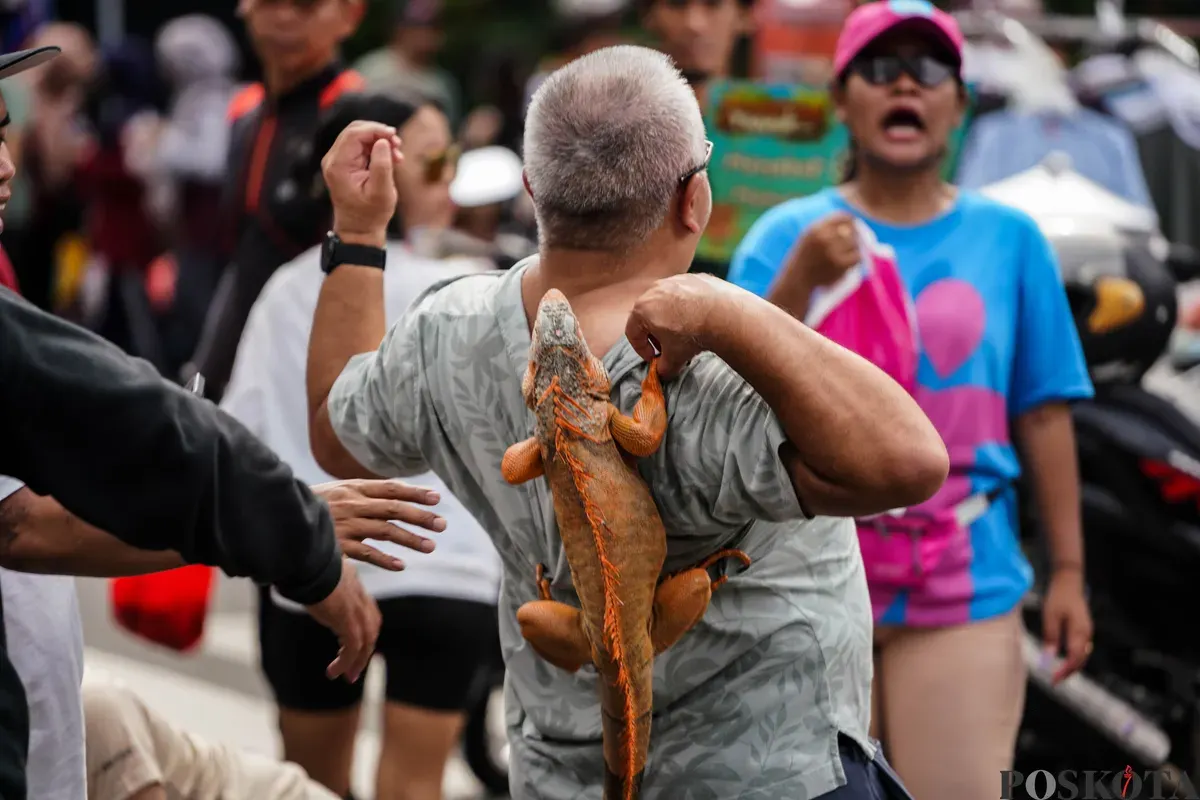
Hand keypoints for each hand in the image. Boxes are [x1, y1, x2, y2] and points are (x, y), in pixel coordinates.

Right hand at [305, 559, 380, 681]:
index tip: (358, 645)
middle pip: (371, 630)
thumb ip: (324, 583)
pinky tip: (333, 671)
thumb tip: (309, 584)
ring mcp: (357, 612)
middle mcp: (361, 601)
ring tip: (347, 676)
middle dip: (365, 651)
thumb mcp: (322, 575)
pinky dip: (345, 662)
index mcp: (356, 588)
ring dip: (356, 662)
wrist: (312, 564)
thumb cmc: (310, 566)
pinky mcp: (349, 622)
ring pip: (365, 643)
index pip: (370, 613)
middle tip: (355, 669)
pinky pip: (352, 648)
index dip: (366, 631)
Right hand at [311, 478, 444, 569]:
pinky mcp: (337, 545)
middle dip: (420, 516)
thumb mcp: (336, 491)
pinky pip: (365, 553)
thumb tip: (394, 494)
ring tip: (430, 546)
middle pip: (393, 508)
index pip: (390, 488)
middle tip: (442, 524)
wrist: (279, 517)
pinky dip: (384, 559)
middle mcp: (352, 504)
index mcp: (353, 488)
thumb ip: (362, 494)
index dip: (414, 492)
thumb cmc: (311, 505)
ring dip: (409, 539)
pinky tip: (401, 566)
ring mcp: (345, 525)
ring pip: (384, 530)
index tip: (436, 497)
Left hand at [321, 120, 403, 246]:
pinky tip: (391, 159)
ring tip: (397, 156)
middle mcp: (334, 160)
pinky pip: (361, 147)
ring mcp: (338, 161)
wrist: (359, 229)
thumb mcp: (381, 192)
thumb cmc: (370, 215)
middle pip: (355, 131)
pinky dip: (377, 149)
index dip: (376, 130)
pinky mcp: (345, 164)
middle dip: (379, 134)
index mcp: (338, 166)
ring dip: (380, 142)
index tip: (394, 137)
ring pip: (359, 137)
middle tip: (398, 145)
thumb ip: (382, 165)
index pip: (354, 134)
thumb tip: (383, 142)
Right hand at [625, 273, 744, 378]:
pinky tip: (699, 318)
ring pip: (666, 303)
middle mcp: (654, 290)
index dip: (642, 350)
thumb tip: (663, 373)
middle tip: (668, 347)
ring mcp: (674, 281)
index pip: (632, 333)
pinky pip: (685, 294)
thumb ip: (664, 368)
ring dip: (671, 319)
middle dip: (656, 334)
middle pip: (648, 316)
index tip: (654, 359)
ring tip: (685, 332)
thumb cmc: (692, 334)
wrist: (723, 314)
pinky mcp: (693, 277)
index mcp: (642, 309)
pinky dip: (688, 307)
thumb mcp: (674, 358)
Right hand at [786, 210, 860, 288]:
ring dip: (853, 250)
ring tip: (844, 257)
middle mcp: (823, 238)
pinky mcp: (839, 265)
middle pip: (852, 230)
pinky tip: (847, 264)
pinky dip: (855, 260)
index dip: (852, 222)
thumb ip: (827, 228)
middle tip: (850, 245)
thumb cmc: (804, 258)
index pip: (843, 217)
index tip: (853, 228)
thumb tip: (854, 222)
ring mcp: (831, 251)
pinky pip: (857, 257)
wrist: (796, 280)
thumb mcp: (809, 237)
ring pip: (855, 244)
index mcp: (816, 229)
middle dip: (854, 237)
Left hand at [1041, 566, 1093, 683]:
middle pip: (1080, 660)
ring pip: (1082, 655)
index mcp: (1079, 632)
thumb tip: (1049, 657)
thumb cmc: (1058, 597)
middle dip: (1069, 672)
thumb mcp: (1050, 617)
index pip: (1074, 659)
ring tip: (1058, 673)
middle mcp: (1086, 634)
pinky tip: (1064, 660)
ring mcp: (1087, 631)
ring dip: (1072, 666)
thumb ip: (1051, 637)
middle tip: (1055, 680)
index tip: (1053, 680)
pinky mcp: (1083, 628)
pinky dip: (1074, 657)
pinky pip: (1081, 648)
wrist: (1069, 582)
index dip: (1065, 671)